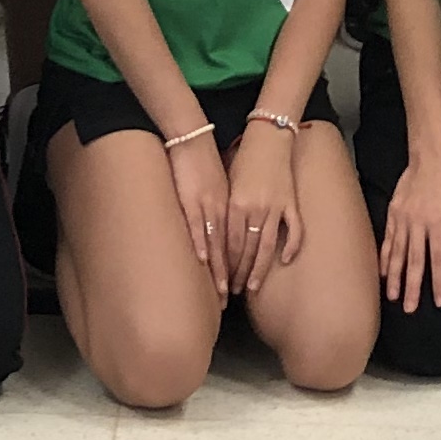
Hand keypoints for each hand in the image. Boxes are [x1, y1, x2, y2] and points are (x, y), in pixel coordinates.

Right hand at [165, 131, 232, 282]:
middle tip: (232, 300)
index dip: (245, 267)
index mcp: (238, 206)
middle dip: (234, 276)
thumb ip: (229, 208)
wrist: (195, 139)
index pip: (245, 242)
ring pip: (220, 243)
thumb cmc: (211, 161)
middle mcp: (229, 209)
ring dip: (220, 269)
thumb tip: (229, 229)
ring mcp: (212, 205)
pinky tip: (204, 261)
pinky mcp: (194, 199)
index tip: (245, 287)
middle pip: (235, 249)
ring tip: (220, 291)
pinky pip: (199, 226)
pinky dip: (201, 244)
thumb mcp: (227, 185)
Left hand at [224, 120, 304, 296]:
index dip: (225, 265)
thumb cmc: (243, 160)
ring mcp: (275, 206)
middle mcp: (254, 208)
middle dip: (238, 273)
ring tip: (253, 286)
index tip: (220, 280)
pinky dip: (291, 246)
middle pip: (245, 249)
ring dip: (258, 268)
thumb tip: (216, 237)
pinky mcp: (290, 201)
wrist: (267, 137)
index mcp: (235, 204)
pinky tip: (285, 260)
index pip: (228, 243)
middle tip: (233, 291)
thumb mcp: (227, 185)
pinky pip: (294, 229)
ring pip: (266, 245)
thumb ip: (225, 210)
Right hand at [380, 144, 440, 313]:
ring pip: (397, 253)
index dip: (440, 282)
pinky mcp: (393, 213)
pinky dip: (385, 257)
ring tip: (392, 296)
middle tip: (409, 309)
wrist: (430, 157)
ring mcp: (403, 218)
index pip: (439, 260)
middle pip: (415, 261)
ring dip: (394, 276)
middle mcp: (418, 223)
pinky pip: (388, 240)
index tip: (440, 302)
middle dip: (412, 287)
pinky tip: (383, 272)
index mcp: (438, 223)